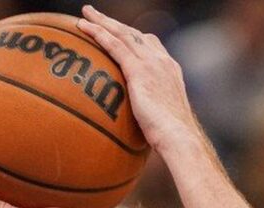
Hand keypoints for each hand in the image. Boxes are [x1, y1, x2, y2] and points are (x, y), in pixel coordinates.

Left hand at [76, 5, 201, 153]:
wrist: (179, 136)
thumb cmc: (173, 139)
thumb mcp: (164, 120)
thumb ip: (152, 114)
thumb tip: (139, 131)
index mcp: (170, 70)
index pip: (151, 44)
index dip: (134, 36)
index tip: (120, 32)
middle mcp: (162, 61)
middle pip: (134, 34)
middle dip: (114, 23)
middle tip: (96, 14)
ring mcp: (152, 63)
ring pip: (123, 34)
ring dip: (102, 21)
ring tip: (85, 14)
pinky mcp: (139, 70)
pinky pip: (115, 46)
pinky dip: (99, 34)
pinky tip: (83, 28)